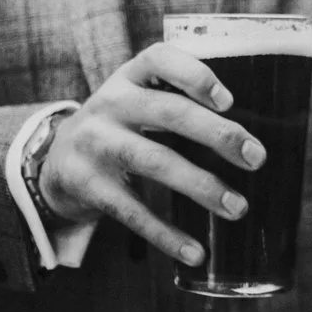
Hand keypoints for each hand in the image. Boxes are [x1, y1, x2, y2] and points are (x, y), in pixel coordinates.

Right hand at [39, 43, 266, 265]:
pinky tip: (196, 252)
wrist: (54, 160)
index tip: (229, 101)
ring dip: (202, 186)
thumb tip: (247, 137)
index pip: (160, 59)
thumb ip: (178, 102)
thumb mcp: (136, 99)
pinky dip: (167, 235)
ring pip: (156, 162)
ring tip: (238, 207)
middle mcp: (110, 104)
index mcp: (128, 78)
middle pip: (169, 113)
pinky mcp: (88, 185)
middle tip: (257, 158)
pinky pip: (133, 212)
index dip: (196, 75)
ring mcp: (96, 144)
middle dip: (218, 134)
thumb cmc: (119, 127)